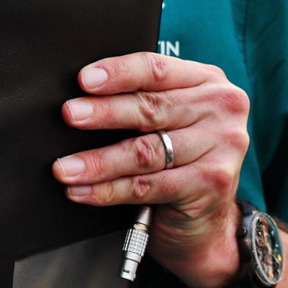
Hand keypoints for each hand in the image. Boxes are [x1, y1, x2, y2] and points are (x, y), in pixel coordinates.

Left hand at [51, 52, 248, 287]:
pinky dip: (109, 190)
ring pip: (145, 152)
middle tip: (70, 115)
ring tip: (65, 166)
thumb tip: (80, 97)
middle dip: (103, 113)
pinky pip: (148, 186)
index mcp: (207, 80)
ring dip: (98, 161)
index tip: (84, 79)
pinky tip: (82, 190)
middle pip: (150, 108)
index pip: (157, 70)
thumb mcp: (169, 116)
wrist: (208, 218)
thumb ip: (139, 98)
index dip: (119, 73)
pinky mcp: (211, 183)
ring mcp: (221, 147)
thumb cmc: (179, 155)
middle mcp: (220, 109)